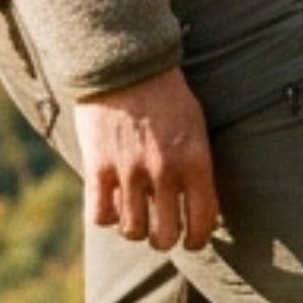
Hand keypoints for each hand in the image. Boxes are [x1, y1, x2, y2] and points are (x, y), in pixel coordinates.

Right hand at [73, 67, 219, 250]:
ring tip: (134, 215)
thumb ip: (196, 166)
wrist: (125, 62)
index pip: (202, 222)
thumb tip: (197, 207)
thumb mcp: (194, 125)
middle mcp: (164, 171)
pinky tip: (109, 202)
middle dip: (164, 239)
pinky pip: (101, 216)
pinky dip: (105, 216)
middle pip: (166, 235)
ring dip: (134, 228)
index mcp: (195, 160)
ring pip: (133, 231)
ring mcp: (130, 171)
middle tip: (159, 231)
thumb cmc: (165, 93)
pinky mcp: (99, 167)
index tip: (191, 240)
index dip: (197, 239)